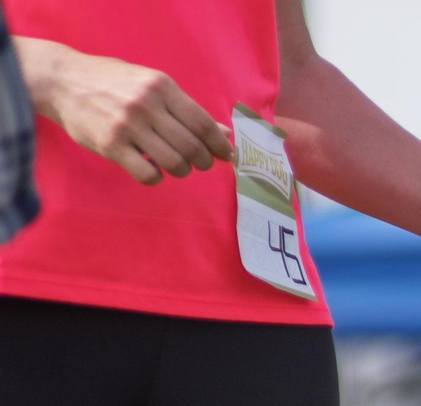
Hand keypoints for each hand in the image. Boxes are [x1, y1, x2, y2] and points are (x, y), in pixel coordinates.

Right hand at [18, 38, 233, 184]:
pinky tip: (151, 169)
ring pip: (174, 163)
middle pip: (192, 147)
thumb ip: (186, 108)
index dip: (219, 145)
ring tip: (175, 166)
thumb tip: (224, 133)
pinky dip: (156, 177)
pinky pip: (147, 174)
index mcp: (161, 86)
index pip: (203, 124)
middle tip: (200, 163)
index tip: (225, 156)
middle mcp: (146, 104)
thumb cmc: (113, 82)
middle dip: (203, 161)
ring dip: (181, 170)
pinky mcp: (110, 145)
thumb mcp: (151, 84)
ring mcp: (127, 125)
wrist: (62, 80)